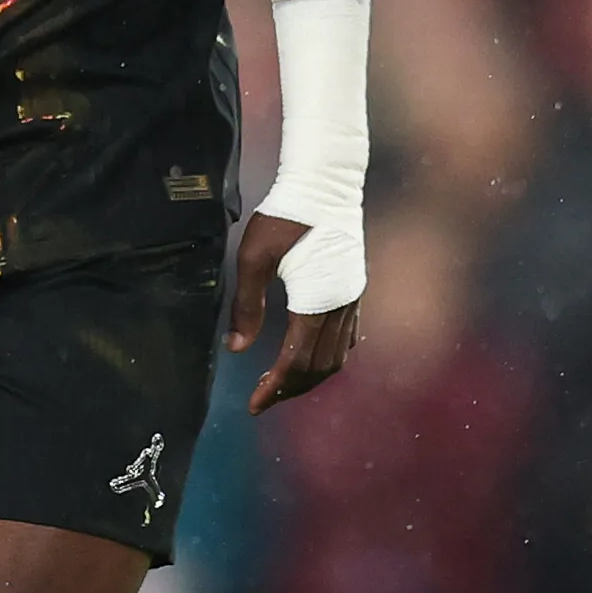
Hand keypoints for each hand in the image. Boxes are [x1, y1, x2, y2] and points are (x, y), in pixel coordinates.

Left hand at [228, 206, 361, 412]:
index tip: (254, 406)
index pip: (296, 362)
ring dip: (309, 376)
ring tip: (281, 382)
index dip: (274, 388)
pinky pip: (346, 338)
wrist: (326, 186)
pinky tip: (308, 357)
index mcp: (314, 303)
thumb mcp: (253, 259)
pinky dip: (327, 357)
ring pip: (335, 356)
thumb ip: (247, 306)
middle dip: (290, 388)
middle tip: (262, 399)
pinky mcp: (354, 289)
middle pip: (319, 367)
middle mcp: (339, 307)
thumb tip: (237, 348)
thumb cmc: (285, 217)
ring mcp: (351, 299)